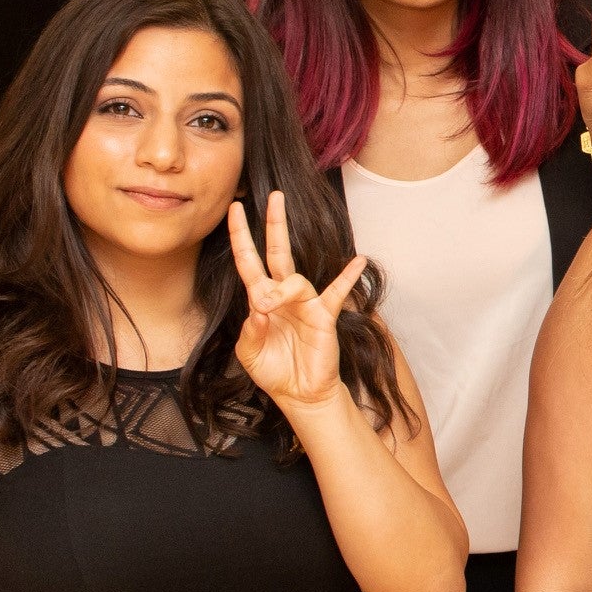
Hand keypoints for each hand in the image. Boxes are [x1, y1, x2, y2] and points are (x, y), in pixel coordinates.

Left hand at [226, 190, 371, 413]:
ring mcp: (305, 303)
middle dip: (274, 224)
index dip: (240, 236)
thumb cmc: (273, 370)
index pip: (249, 261)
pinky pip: (337, 292)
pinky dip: (346, 277)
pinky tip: (357, 262)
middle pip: (277, 252)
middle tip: (273, 197)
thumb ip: (250, 329)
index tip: (234, 209)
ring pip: (294, 279)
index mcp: (260, 300)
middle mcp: (283, 295)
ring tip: (271, 306)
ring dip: (281, 290)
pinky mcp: (324, 316)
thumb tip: (260, 306)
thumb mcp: (249, 352)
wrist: (299, 394)